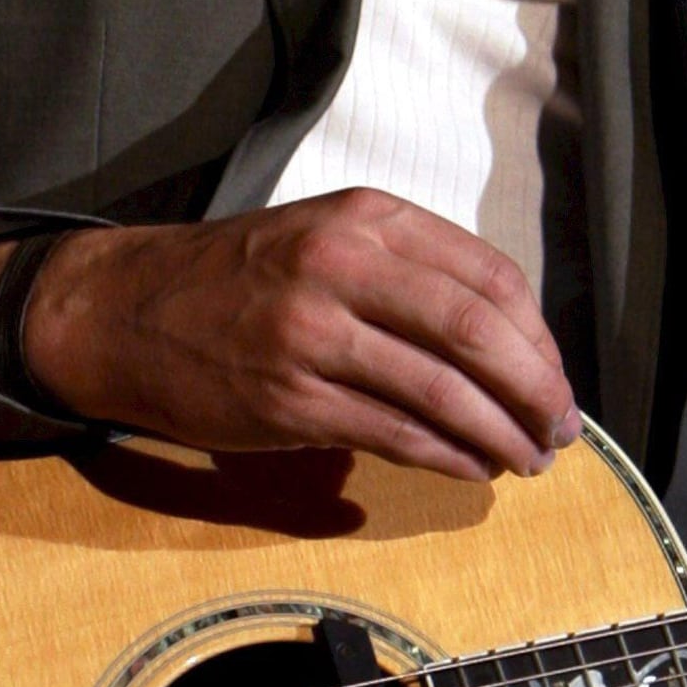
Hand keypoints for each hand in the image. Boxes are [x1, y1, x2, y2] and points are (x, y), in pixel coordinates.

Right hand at [0, 190, 581, 481]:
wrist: (126, 311)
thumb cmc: (240, 279)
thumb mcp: (328, 236)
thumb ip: (412, 272)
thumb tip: (511, 343)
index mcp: (366, 218)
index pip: (490, 277)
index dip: (539, 339)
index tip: (554, 378)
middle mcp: (342, 263)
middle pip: (478, 331)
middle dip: (536, 390)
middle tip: (560, 429)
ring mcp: (312, 333)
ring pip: (443, 390)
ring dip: (500, 434)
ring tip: (526, 459)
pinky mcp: (288, 399)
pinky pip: (395, 433)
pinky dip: (447, 457)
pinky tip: (469, 468)